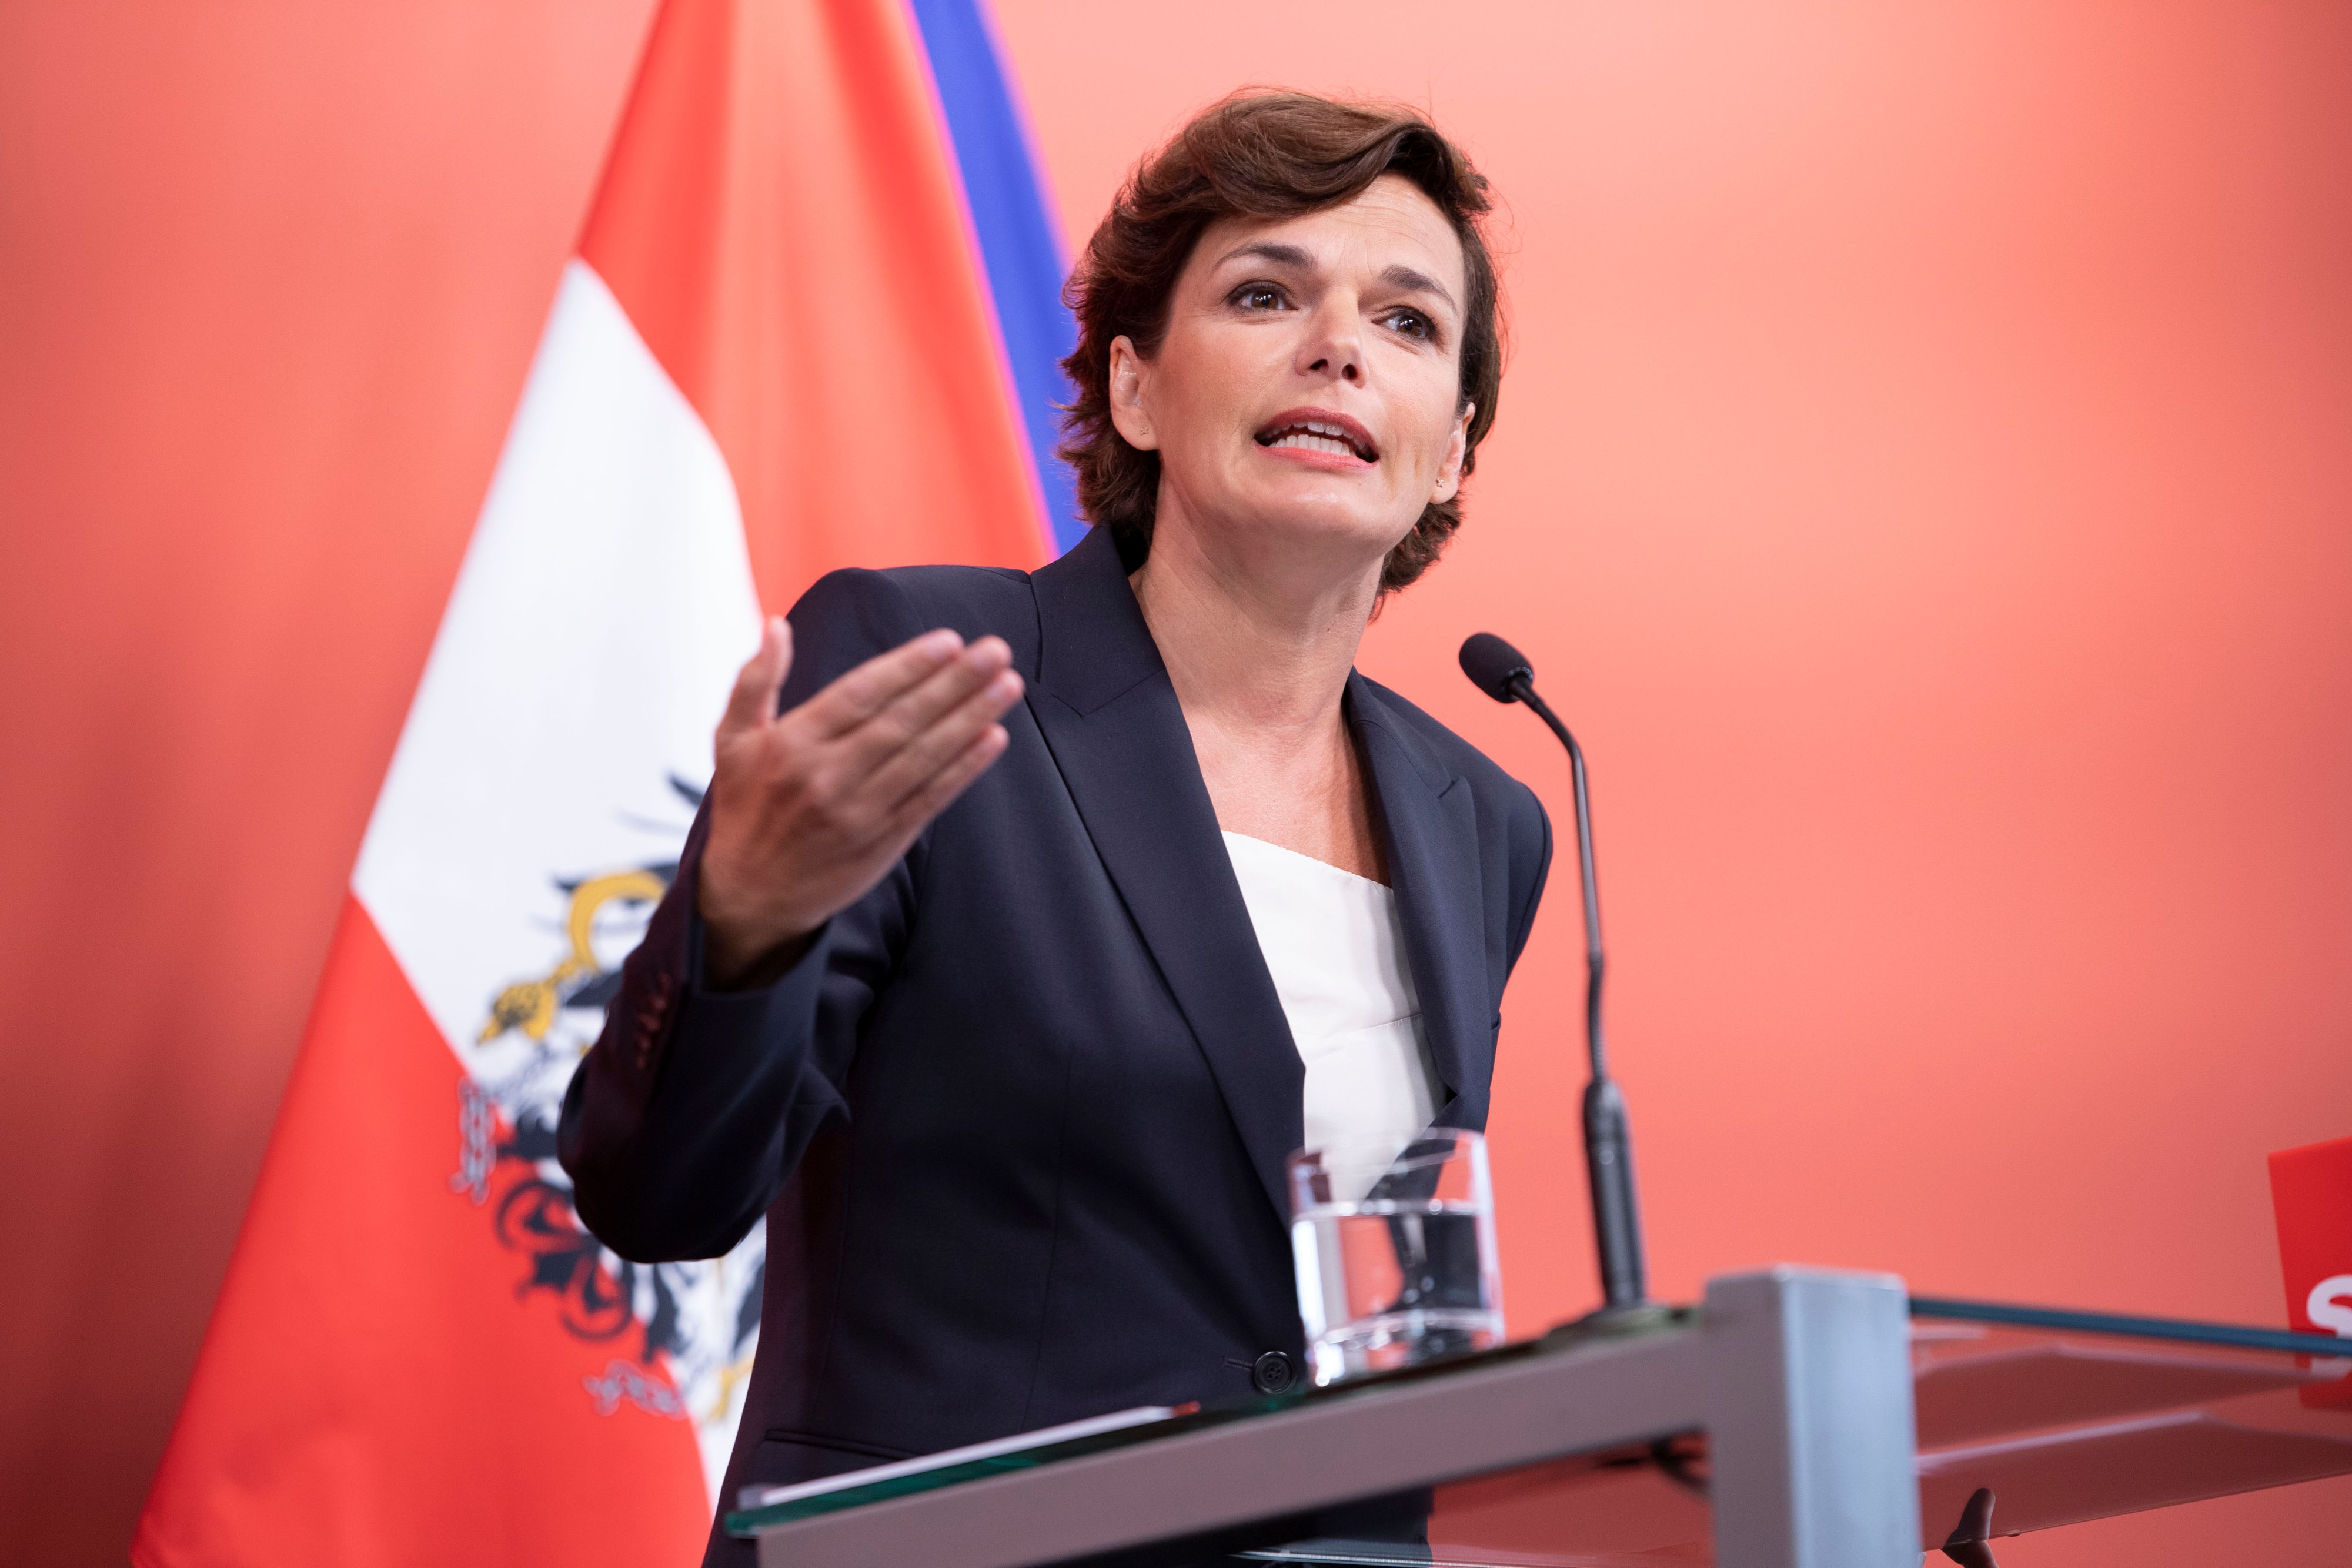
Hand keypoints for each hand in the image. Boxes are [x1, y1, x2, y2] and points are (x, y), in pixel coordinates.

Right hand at [696, 616, 1022, 986]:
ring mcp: (859, 812)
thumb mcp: (731, 739)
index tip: (950, 641)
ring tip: (1008, 685)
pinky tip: (993, 738)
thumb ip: (755, 680)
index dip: (909, 667)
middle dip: (954, 683)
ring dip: (971, 718)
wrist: (748, 896)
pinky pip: (931, 798)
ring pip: (924, 757)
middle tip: (996, 651)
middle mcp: (828, 776)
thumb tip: (775, 625)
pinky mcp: (883, 842)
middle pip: (902, 721)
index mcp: (793, 743)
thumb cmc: (745, 807)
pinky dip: (964, 768)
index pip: (861, 694)